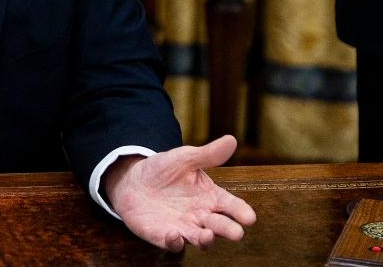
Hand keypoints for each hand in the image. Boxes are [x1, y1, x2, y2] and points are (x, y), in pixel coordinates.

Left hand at [104, 135, 255, 251]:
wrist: (133, 181)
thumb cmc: (164, 170)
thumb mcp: (185, 158)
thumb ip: (208, 154)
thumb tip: (231, 139)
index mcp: (211, 197)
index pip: (231, 205)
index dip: (241, 212)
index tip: (249, 217)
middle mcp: (201, 216)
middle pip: (220, 226)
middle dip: (229, 230)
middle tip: (237, 233)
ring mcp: (184, 227)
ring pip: (200, 239)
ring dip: (205, 240)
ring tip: (208, 235)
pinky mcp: (164, 236)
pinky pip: (172, 243)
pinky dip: (175, 242)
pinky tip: (174, 234)